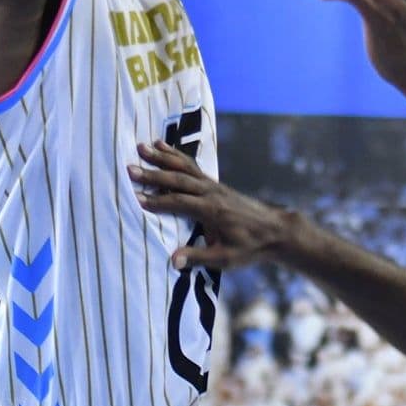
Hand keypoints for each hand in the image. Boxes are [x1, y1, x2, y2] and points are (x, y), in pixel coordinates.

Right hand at [129, 141, 294, 268]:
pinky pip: (192, 166)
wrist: (276, 231)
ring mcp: (213, 186)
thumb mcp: (226, 258)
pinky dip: (176, 156)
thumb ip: (199, 257)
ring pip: (184, 168)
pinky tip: (162, 146)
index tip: (135, 197)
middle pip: (178, 180)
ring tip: (142, 146)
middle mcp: (211, 193)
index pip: (179, 203)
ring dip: (162, 157)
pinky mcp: (215, 184)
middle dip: (153, 174)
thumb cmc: (250, 247)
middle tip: (129, 168)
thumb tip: (173, 259)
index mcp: (212, 211)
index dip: (157, 201)